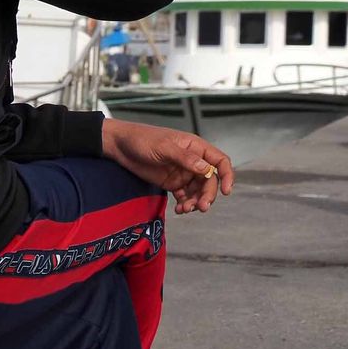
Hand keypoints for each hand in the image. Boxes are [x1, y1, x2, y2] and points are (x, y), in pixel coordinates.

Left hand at [102, 119, 233, 213]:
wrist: (120, 146)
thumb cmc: (143, 139)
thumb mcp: (164, 147)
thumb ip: (186, 158)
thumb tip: (207, 170)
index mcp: (196, 147)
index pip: (220, 161)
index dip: (227, 176)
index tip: (227, 191)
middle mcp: (193, 161)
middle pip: (210, 181)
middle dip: (208, 195)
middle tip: (201, 207)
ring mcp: (183, 173)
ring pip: (198, 191)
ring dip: (195, 202)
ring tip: (186, 209)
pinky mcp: (172, 183)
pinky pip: (184, 196)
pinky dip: (185, 203)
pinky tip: (180, 209)